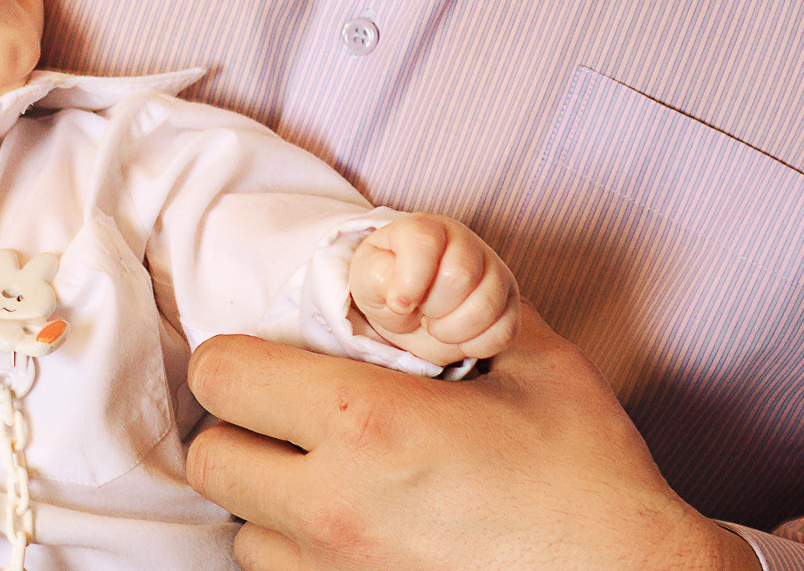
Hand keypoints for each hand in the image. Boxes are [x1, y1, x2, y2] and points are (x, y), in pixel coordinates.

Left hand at [183, 301, 760, 570]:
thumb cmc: (590, 477)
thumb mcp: (532, 360)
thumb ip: (458, 297)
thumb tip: (410, 261)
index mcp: (365, 424)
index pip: (221, 373)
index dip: (241, 356)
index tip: (278, 357)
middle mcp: (334, 507)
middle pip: (212, 457)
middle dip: (244, 428)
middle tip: (295, 417)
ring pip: (242, 530)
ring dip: (269, 500)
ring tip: (330, 479)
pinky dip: (300, 554)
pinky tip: (354, 530)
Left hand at [347, 213, 520, 363]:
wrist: (408, 305)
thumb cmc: (387, 283)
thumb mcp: (368, 276)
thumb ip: (377, 277)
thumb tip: (403, 297)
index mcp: (425, 228)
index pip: (425, 243)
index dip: (410, 282)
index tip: (398, 303)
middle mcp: (465, 242)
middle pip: (459, 277)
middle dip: (432, 308)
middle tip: (420, 312)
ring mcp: (494, 270)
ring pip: (487, 305)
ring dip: (453, 330)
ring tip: (436, 326)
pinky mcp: (510, 302)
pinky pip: (506, 331)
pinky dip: (477, 345)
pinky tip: (458, 337)